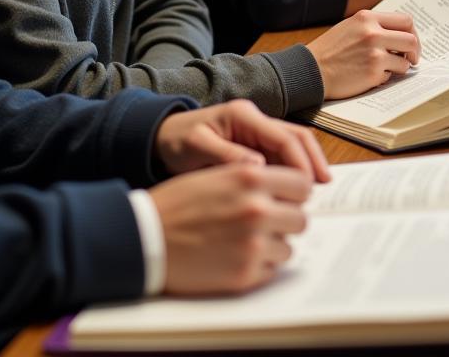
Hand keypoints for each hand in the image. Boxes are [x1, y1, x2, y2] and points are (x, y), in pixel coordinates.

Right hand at [150, 163, 310, 293]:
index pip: (301, 185)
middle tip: (265, 223)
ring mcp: (253, 244)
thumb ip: (251, 177)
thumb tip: (282, 188)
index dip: (294, 193)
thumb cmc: (176, 204)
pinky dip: (259, 266)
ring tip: (245, 240)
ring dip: (273, 245)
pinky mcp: (245, 274)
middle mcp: (256, 209)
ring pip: (288, 247)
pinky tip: (235, 256)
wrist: (146, 238)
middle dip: (285, 221)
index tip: (287, 199)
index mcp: (249, 177)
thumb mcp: (216, 174)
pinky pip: (272, 270)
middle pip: (300, 219)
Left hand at [155, 99, 329, 182]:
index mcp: (243, 115)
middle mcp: (254, 119)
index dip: (300, 161)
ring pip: (292, 146)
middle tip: (325, 187)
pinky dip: (292, 171)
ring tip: (317, 191)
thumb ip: (225, 155)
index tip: (309, 186)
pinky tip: (296, 191)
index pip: (283, 136)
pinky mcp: (254, 144)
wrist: (162, 136)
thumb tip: (258, 167)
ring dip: (306, 166)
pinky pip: (281, 155)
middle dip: (312, 161)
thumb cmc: (177, 141)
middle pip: (296, 137)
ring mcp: (256, 131)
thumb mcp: (196, 147)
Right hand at [307, 9, 420, 98]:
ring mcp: (374, 53)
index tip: (409, 42)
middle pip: (411, 39)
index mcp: (366, 18)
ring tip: (386, 69)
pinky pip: (392, 75)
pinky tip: (371, 76)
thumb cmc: (330, 50)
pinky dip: (386, 77)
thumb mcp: (349, 27)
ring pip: (405, 61)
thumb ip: (372, 26)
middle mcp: (372, 32)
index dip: (412, 32)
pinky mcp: (373, 72)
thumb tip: (399, 33)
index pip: (405, 20)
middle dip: (415, 51)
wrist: (311, 70)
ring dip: (400, 67)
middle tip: (412, 59)